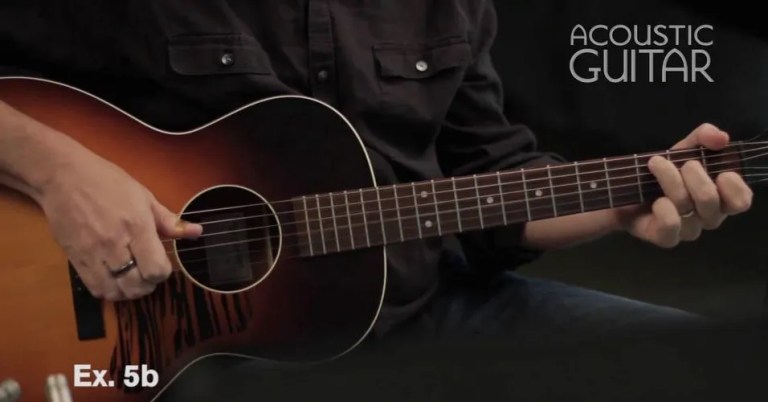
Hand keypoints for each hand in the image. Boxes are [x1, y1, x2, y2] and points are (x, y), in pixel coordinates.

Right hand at [39, 147, 202, 300]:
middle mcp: (114, 244)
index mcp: (136, 226)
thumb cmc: (107, 182)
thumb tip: (197, 232)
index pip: (156, 270)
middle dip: (148, 284)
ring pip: (116, 292)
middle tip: (148, 272)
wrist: (63, 177)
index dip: (163, 272)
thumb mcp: (144, 197)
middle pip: (137, 286)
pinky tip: (115, 279)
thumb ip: (169, 221)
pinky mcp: (75, 259)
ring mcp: (92, 253)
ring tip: (133, 278)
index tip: (162, 263)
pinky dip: (110, 291)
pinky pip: (95, 289)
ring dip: (129, 291)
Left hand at [615, 123, 752, 247]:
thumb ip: (704, 137)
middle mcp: (707, 218)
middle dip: (694, 175)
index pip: (741, 202)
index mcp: (720, 198)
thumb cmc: (664, 172)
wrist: (626, 189)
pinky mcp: (665, 238)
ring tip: (656, 164)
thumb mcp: (684, 148)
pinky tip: (655, 199)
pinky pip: (671, 225)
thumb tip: (720, 137)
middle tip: (682, 163)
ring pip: (686, 207)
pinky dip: (663, 208)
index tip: (721, 172)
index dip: (734, 187)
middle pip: (710, 200)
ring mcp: (688, 230)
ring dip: (670, 180)